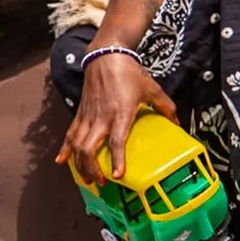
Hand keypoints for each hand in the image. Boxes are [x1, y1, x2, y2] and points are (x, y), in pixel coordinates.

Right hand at [57, 53, 176, 183]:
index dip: (117, 159)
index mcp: (121, 113)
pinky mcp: (80, 113)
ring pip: (77, 145)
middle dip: (92, 169)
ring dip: (79, 164)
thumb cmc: (130, 73)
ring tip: (87, 179)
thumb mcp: (153, 89)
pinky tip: (61, 161)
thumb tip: (178, 122)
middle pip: (90, 149)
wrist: (106, 57)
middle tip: (102, 183)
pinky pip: (70, 134)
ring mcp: (88, 116)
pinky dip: (65, 149)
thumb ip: (166, 107)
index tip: (118, 175)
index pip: (116, 141)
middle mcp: (101, 118)